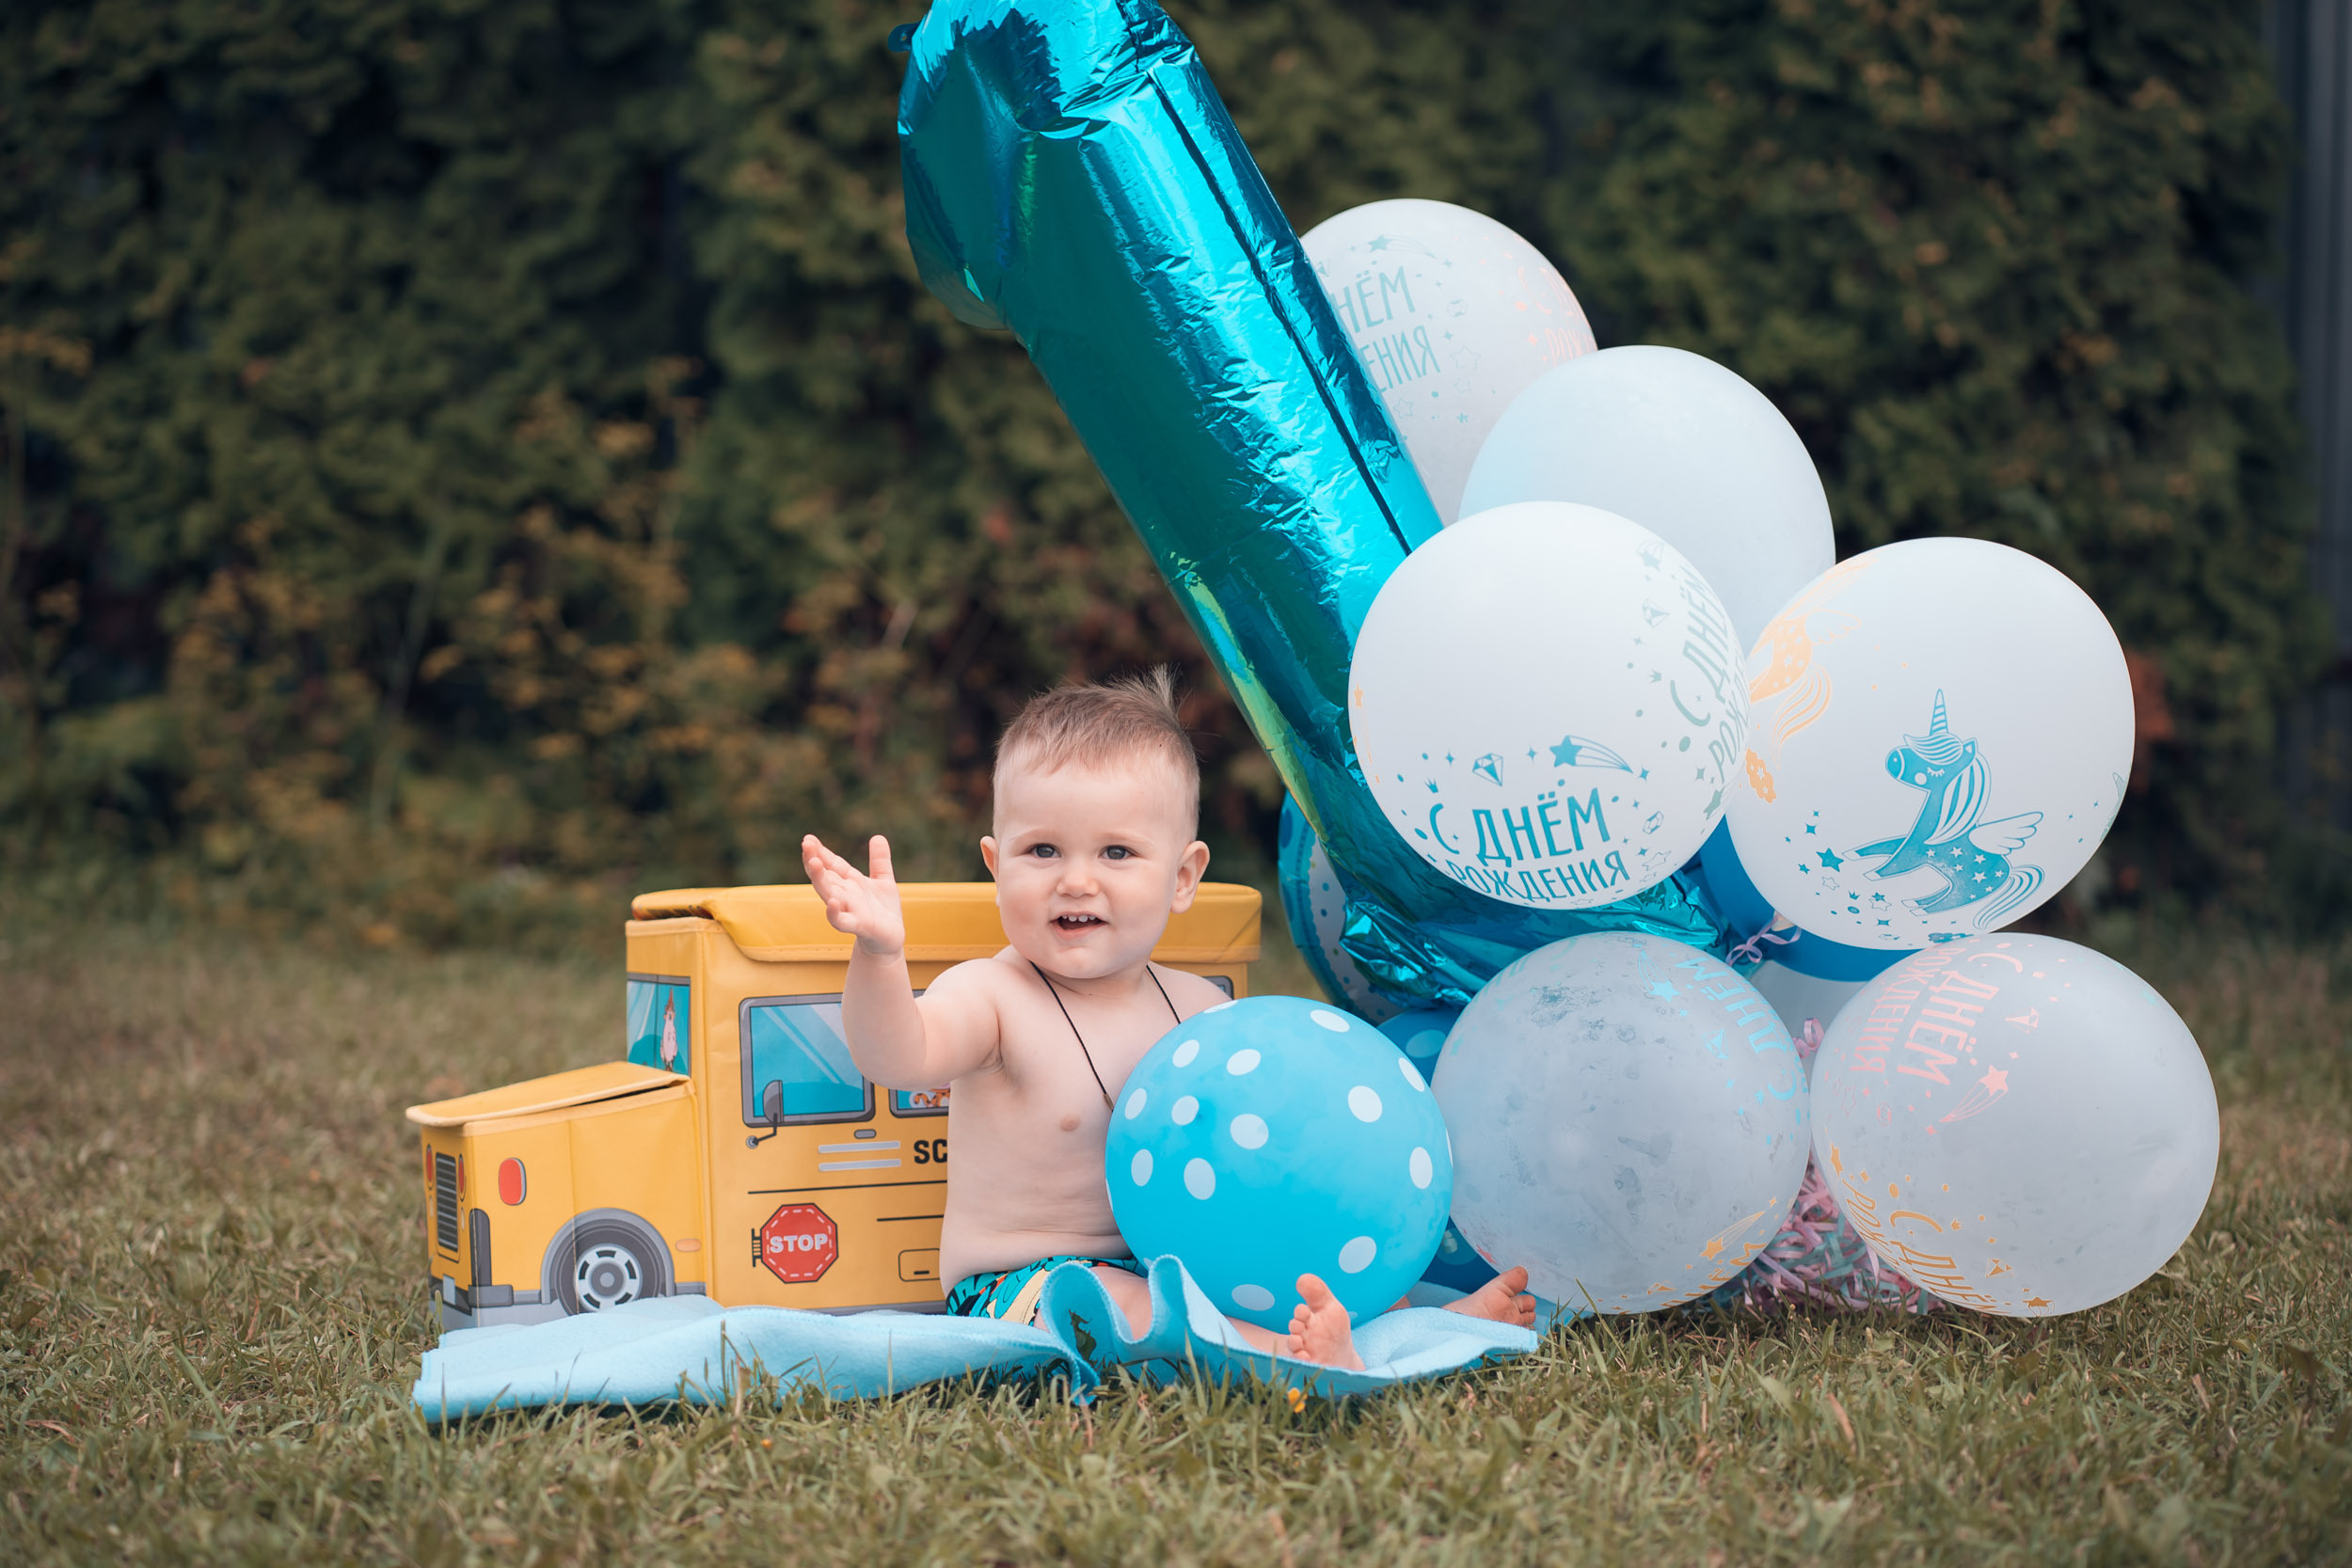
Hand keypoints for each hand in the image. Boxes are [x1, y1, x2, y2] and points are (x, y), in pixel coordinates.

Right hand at [802, 834, 906, 957]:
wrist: (890, 939)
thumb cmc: (883, 910)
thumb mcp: (884, 881)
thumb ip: (880, 860)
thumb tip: (878, 836)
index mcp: (850, 882)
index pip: (832, 864)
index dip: (821, 851)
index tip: (808, 838)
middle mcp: (845, 894)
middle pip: (826, 876)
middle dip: (815, 860)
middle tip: (806, 844)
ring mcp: (848, 910)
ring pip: (828, 894)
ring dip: (820, 880)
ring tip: (814, 863)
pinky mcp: (857, 925)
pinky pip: (841, 921)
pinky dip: (834, 913)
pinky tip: (832, 902)